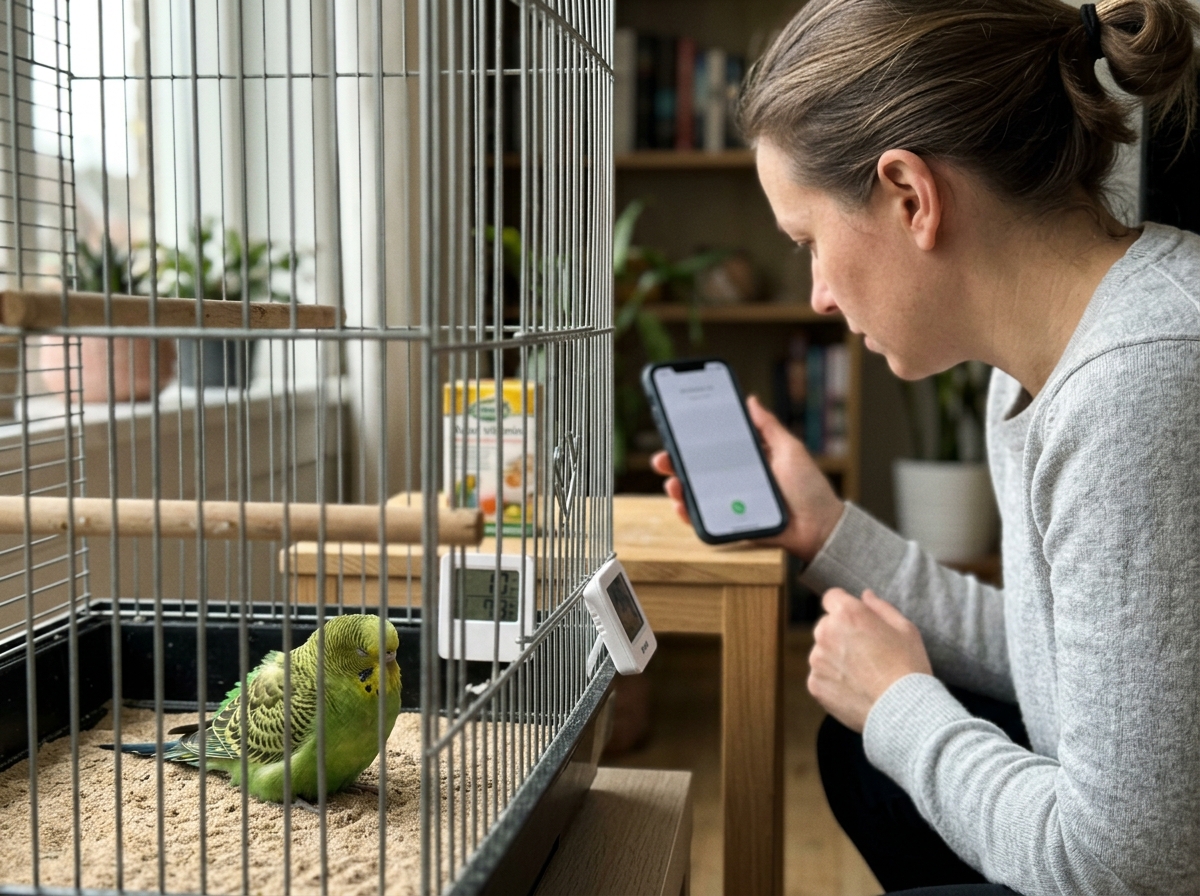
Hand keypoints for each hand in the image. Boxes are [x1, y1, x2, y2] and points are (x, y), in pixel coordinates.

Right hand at [649, 394, 844, 559]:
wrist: (819, 527)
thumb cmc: (809, 488)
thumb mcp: (790, 450)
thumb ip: (769, 427)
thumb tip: (751, 400)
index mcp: (748, 460)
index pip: (714, 448)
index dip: (693, 441)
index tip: (675, 432)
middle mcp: (735, 479)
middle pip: (698, 470)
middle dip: (675, 463)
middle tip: (663, 459)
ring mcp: (731, 501)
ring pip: (696, 494)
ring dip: (678, 487)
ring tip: (673, 483)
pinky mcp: (732, 522)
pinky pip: (705, 519)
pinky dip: (689, 514)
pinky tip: (681, 505)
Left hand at [807, 589, 931, 732]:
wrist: (903, 709)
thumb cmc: (908, 666)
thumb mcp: (905, 628)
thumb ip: (880, 607)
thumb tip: (865, 595)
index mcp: (847, 614)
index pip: (832, 598)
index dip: (844, 606)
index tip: (855, 620)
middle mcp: (825, 633)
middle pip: (826, 625)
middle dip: (841, 633)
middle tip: (866, 652)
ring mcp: (817, 659)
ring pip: (822, 651)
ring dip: (835, 657)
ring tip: (863, 674)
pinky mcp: (814, 684)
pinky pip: (820, 676)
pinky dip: (833, 680)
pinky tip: (855, 688)